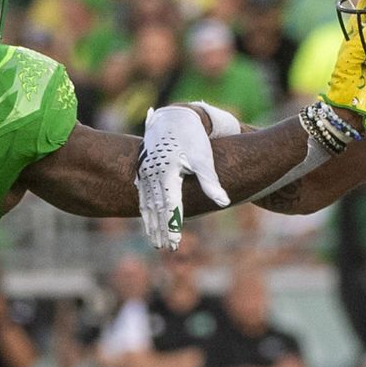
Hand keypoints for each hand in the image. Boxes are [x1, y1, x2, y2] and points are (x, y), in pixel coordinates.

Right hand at [135, 107, 229, 250]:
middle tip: (167, 248)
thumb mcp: (203, 159)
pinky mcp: (143, 170)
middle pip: (156, 208)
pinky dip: (145, 210)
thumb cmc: (192, 139)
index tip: (175, 244)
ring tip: (156, 242)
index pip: (170, 206)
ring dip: (151, 223)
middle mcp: (152, 174)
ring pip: (147, 203)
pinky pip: (142, 194)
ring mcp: (144, 172)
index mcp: (167, 172)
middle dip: (161, 230)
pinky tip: (147, 222)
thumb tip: (224, 202)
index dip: (172, 226)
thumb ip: (210, 182)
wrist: (173, 118)